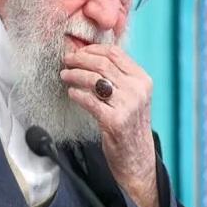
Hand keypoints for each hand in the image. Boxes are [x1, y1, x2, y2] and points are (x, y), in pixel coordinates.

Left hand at [61, 44, 159, 206]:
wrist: (137, 157)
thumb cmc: (129, 124)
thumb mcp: (131, 95)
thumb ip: (116, 75)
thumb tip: (87, 53)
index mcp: (142, 80)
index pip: (115, 53)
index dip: (92, 49)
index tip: (78, 51)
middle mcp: (137, 90)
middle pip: (102, 64)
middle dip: (79, 59)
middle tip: (66, 60)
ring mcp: (127, 105)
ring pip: (94, 80)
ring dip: (74, 75)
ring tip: (64, 75)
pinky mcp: (115, 121)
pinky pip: (89, 101)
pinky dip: (77, 94)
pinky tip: (71, 93)